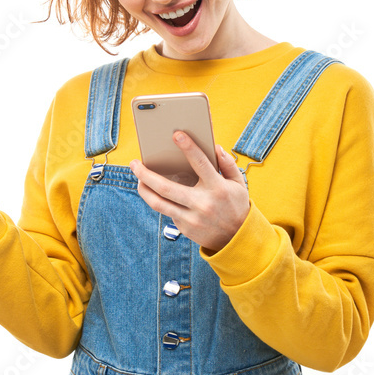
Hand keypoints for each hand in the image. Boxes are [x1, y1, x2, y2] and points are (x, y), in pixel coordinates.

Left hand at [129, 131, 249, 251]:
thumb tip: (215, 147)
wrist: (237, 239)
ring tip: (138, 177)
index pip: (200, 164)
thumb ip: (227, 164)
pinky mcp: (184, 228)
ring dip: (144, 189)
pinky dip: (158, 199)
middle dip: (146, 174)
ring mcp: (191, 218)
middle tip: (134, 163)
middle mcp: (202, 203)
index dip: (189, 148)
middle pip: (166, 187)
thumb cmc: (236, 206)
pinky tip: (153, 191)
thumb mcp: (239, 183)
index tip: (176, 135)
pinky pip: (167, 211)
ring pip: (158, 203)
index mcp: (217, 188)